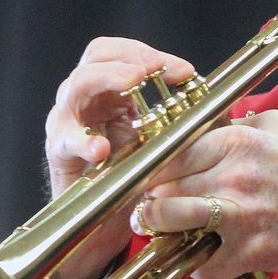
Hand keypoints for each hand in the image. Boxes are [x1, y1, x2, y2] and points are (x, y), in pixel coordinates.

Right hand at [43, 36, 195, 278]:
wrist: (103, 225)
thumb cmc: (134, 177)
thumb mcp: (160, 143)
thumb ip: (179, 121)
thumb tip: (218, 105)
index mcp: (111, 91)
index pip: (125, 53)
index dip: (151, 54)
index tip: (185, 71)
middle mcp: (87, 99)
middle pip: (96, 57)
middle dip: (129, 58)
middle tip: (153, 69)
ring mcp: (68, 122)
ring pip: (75, 86)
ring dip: (105, 79)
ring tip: (131, 83)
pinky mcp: (59, 153)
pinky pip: (65, 139)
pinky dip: (82, 140)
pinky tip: (102, 148)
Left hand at [135, 109, 277, 278]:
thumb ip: (239, 122)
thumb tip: (205, 127)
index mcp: (240, 142)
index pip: (172, 149)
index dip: (152, 164)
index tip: (144, 173)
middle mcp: (235, 175)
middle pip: (164, 184)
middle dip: (150, 194)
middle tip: (146, 201)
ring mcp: (239, 215)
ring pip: (169, 218)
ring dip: (157, 224)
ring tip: (156, 225)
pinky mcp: (247, 251)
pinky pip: (201, 263)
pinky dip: (196, 264)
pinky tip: (201, 257)